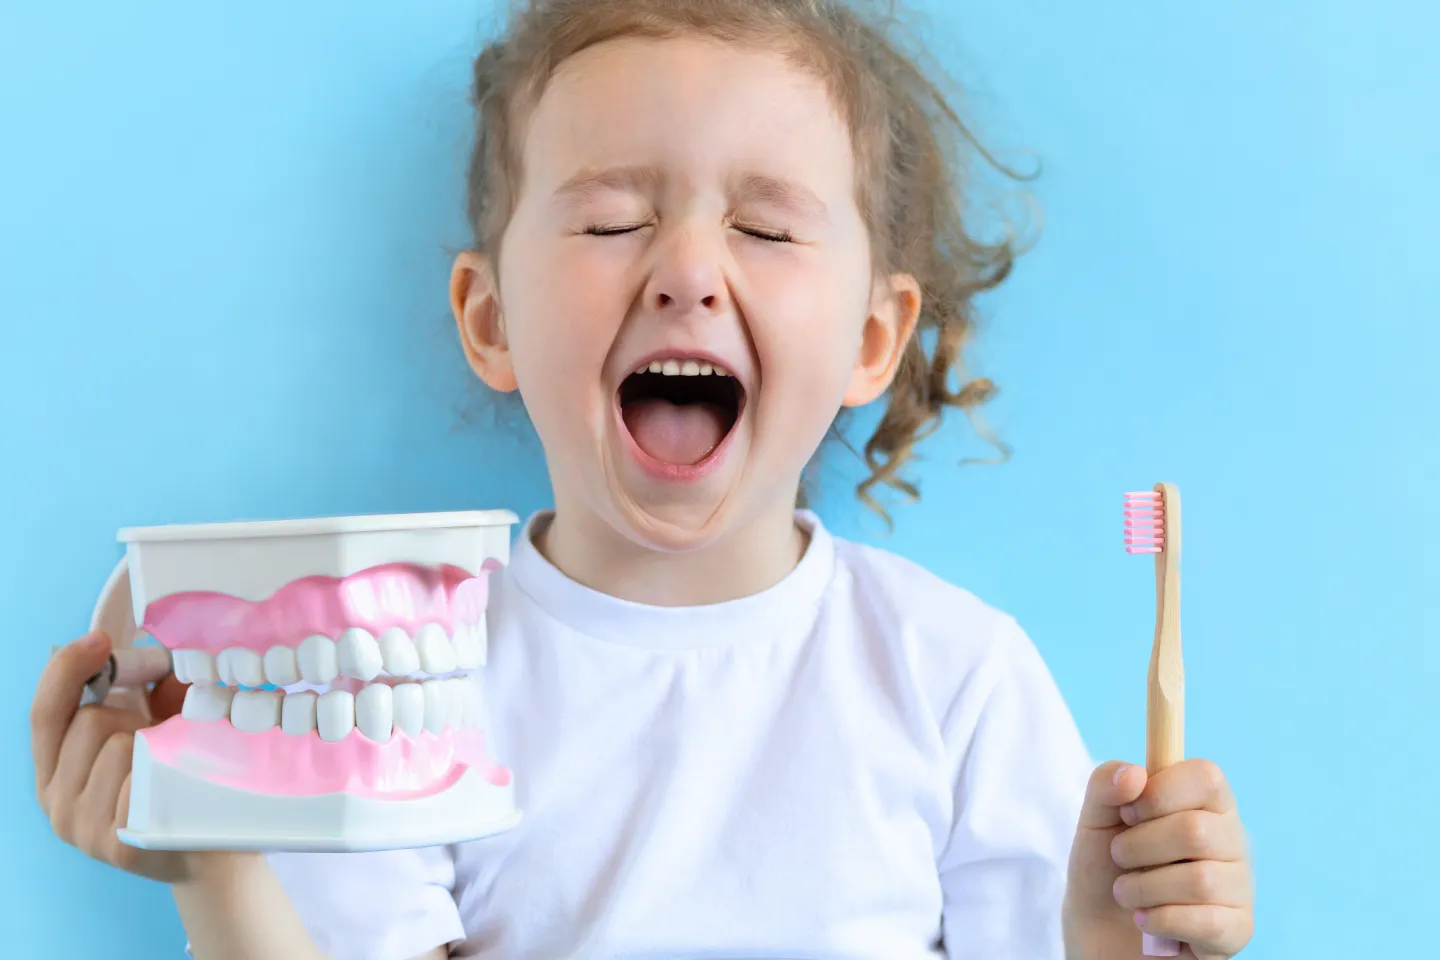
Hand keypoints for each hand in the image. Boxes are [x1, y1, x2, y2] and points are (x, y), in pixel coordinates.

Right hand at [31, 630, 193, 882]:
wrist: (210, 854)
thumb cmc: (178, 783)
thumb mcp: (155, 732)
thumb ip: (151, 693)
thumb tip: (162, 653)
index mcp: (55, 771)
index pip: (44, 712)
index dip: (66, 669)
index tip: (99, 640)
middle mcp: (57, 801)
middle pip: (89, 721)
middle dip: (133, 714)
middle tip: (160, 736)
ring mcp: (83, 827)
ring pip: (120, 745)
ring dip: (155, 744)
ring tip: (170, 770)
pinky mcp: (116, 843)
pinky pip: (142, 778)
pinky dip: (166, 772)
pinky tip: (175, 792)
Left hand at [1063, 759, 1253, 959]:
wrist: (1097, 933)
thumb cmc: (1105, 870)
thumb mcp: (1094, 819)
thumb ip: (1105, 785)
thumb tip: (1135, 774)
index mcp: (1205, 803)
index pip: (1207, 776)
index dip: (1159, 792)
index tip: (1128, 812)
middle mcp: (1232, 840)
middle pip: (1196, 830)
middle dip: (1138, 847)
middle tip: (1121, 859)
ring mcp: (1239, 886)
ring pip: (1199, 880)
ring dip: (1143, 889)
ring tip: (1128, 894)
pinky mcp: (1237, 930)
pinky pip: (1206, 922)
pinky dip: (1159, 921)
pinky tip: (1147, 921)